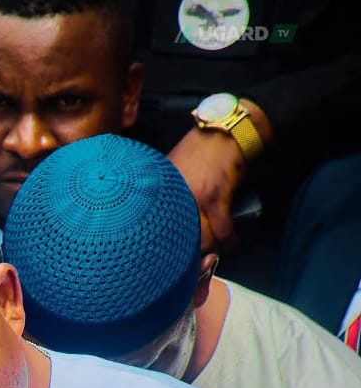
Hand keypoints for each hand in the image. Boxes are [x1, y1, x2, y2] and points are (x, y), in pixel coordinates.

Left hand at [168, 127, 246, 252]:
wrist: (226, 128)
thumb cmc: (201, 148)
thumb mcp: (174, 170)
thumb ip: (169, 194)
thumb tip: (168, 220)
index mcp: (159, 192)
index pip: (155, 229)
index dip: (165, 248)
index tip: (171, 257)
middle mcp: (172, 197)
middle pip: (175, 239)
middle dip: (189, 254)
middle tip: (198, 259)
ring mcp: (193, 198)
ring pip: (200, 239)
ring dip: (211, 249)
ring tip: (216, 251)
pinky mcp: (215, 197)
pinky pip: (223, 231)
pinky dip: (229, 241)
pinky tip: (231, 244)